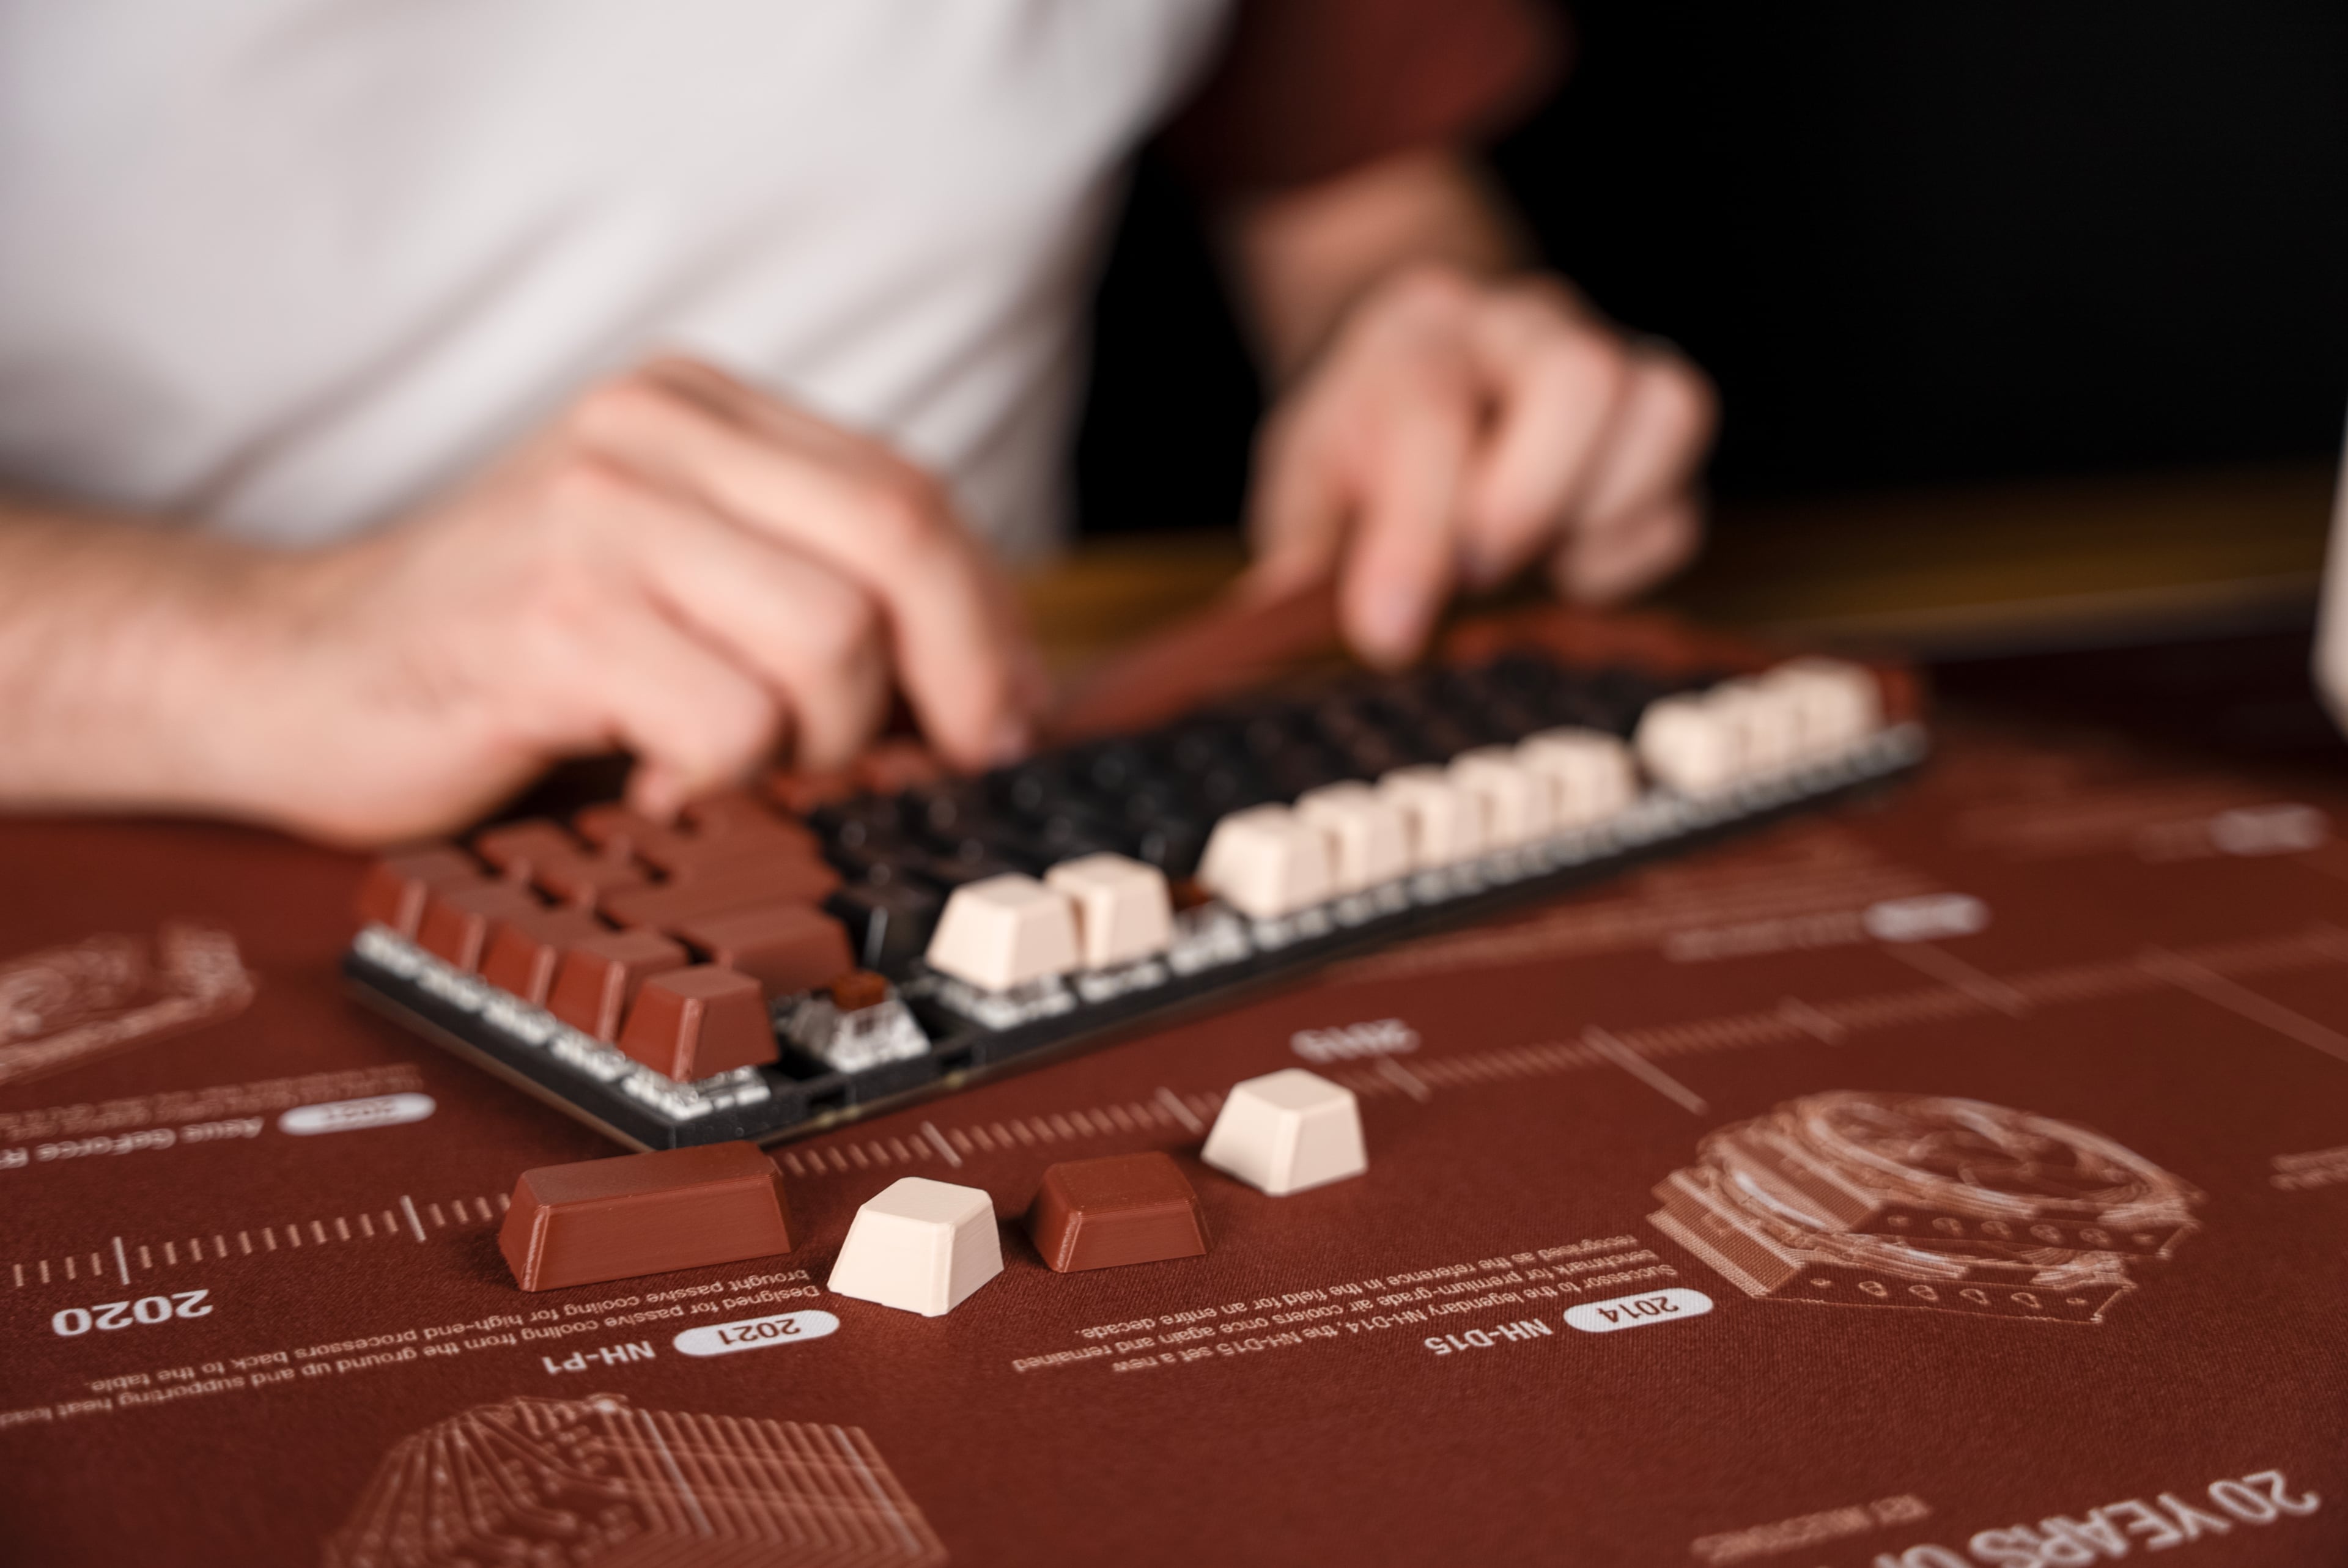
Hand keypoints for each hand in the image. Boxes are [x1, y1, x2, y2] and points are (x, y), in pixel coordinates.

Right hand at [165, 358, 1042, 841]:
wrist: (295, 673)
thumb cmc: (512, 648)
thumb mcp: (675, 576)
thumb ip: (807, 583)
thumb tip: (998, 690)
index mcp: (694, 407)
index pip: (909, 492)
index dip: (987, 620)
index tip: (1003, 718)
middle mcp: (650, 435)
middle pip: (900, 540)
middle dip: (955, 679)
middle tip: (930, 767)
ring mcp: (595, 518)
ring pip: (831, 640)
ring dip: (813, 745)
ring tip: (732, 762)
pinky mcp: (549, 619)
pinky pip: (731, 720)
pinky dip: (715, 780)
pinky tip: (647, 777)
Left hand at [1246, 262, 1715, 665]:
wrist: (1424, 354)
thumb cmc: (1365, 431)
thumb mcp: (1302, 476)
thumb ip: (1300, 545)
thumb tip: (1284, 616)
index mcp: (1416, 334)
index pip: (1426, 414)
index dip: (1412, 538)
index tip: (1388, 634)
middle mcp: (1521, 326)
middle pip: (1578, 377)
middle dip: (1531, 500)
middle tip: (1477, 571)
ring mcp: (1608, 358)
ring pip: (1664, 410)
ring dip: (1602, 516)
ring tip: (1537, 563)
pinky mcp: (1656, 422)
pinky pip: (1682, 495)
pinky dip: (1633, 550)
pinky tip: (1570, 568)